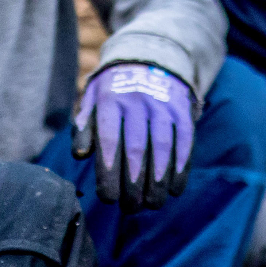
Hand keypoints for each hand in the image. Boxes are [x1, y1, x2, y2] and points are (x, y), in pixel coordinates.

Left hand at [72, 62, 194, 209]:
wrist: (149, 58)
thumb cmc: (114, 91)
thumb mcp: (92, 101)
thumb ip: (83, 127)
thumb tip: (81, 155)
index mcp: (110, 100)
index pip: (109, 141)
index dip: (109, 172)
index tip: (108, 198)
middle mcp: (138, 102)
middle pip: (136, 149)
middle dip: (133, 183)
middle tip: (130, 208)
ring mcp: (163, 105)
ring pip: (162, 148)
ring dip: (158, 180)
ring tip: (153, 204)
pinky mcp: (183, 111)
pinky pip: (184, 142)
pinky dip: (181, 168)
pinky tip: (175, 189)